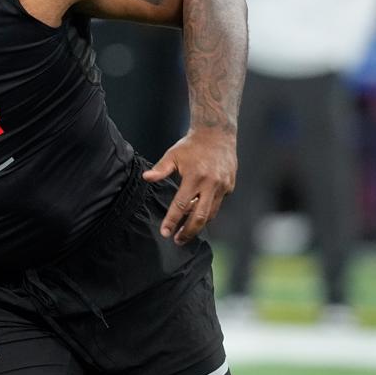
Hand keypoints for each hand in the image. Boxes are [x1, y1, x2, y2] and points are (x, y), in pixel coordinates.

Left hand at [142, 128, 236, 245]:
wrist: (217, 134)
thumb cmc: (192, 145)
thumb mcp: (173, 155)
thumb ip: (160, 169)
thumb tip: (146, 178)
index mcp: (195, 176)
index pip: (181, 204)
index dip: (173, 220)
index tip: (165, 232)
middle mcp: (211, 184)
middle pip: (200, 216)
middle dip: (188, 231)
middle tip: (177, 240)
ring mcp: (223, 186)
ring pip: (211, 213)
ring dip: (198, 225)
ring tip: (185, 232)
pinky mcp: (229, 187)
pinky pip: (217, 204)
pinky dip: (207, 212)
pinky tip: (196, 215)